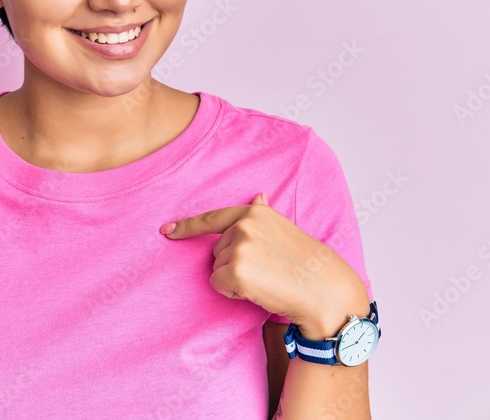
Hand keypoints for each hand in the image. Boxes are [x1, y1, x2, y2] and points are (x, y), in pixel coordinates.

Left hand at [160, 193, 367, 337]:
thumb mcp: (284, 230)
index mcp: (255, 213)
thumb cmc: (306, 263)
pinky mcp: (235, 271)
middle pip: (217, 251)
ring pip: (217, 269)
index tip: (166, 231)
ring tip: (267, 279)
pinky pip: (218, 285)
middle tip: (267, 271)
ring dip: (235, 279)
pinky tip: (258, 290)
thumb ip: (265, 215)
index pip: (213, 218)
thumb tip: (258, 196)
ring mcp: (239, 247)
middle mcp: (244, 225)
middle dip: (234, 264)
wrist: (324, 288)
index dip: (187, 227)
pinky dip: (232, 293)